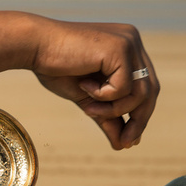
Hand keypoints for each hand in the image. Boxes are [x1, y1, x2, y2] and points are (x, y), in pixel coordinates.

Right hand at [32, 20, 158, 149]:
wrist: (35, 46)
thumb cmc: (57, 68)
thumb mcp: (89, 98)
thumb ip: (108, 116)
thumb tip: (124, 144)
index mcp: (127, 49)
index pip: (146, 87)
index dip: (141, 115)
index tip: (129, 140)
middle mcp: (133, 41)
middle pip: (151, 90)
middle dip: (138, 120)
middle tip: (125, 143)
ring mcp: (129, 43)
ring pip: (140, 93)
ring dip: (114, 109)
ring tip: (89, 106)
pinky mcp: (120, 48)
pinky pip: (124, 88)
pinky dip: (104, 96)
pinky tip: (84, 85)